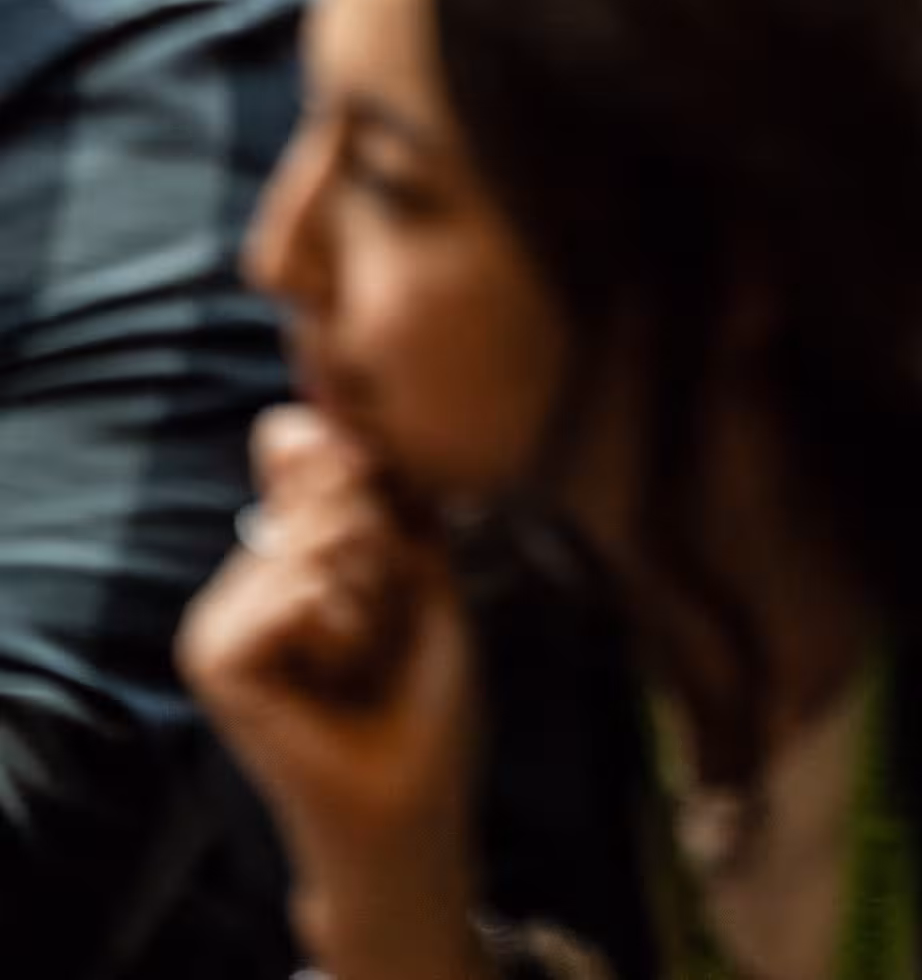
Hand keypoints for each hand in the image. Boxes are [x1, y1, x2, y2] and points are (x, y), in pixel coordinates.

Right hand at [177, 407, 481, 979]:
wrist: (412, 792)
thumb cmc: (420, 688)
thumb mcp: (412, 564)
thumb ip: (360, 491)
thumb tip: (284, 419)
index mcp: (281, 555)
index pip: (321, 456)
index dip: (383, 507)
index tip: (397, 578)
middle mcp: (241, 580)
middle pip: (327, 496)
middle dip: (381, 560)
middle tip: (380, 636)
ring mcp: (218, 619)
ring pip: (312, 542)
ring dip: (365, 599)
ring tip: (359, 660)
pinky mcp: (211, 659)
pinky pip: (290, 591)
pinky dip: (335, 627)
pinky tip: (332, 678)